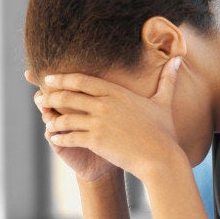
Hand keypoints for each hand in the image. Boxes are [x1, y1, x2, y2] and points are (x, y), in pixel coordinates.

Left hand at [37, 57, 186, 181]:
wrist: (161, 158)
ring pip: (65, 116)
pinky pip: (69, 136)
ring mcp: (98, 122)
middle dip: (51, 96)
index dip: (63, 79)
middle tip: (41, 98)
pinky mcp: (95, 141)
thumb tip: (178, 61)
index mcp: (117, 92)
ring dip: (53, 119)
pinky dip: (59, 137)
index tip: (50, 79)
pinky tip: (55, 139)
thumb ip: (167, 80)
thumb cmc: (164, 131)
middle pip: (68, 96)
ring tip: (48, 121)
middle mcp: (104, 104)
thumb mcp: (164, 102)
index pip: (82, 81)